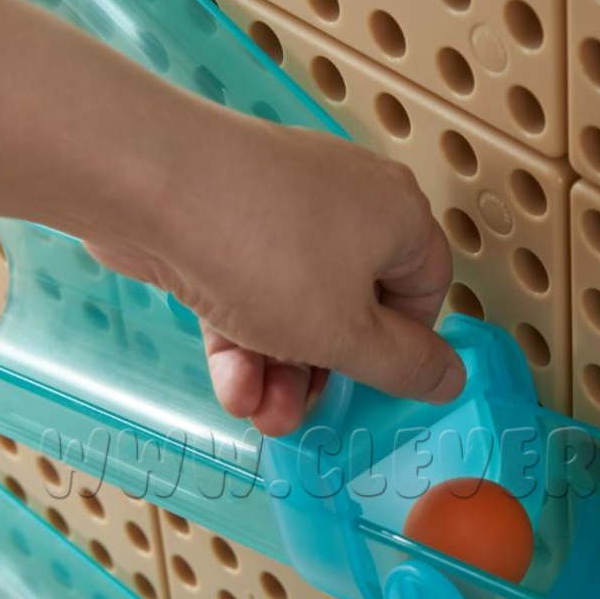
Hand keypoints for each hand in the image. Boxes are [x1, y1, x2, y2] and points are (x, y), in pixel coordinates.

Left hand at [85, 114, 463, 435]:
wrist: (147, 185)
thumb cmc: (264, 251)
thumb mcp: (348, 335)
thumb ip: (405, 367)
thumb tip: (452, 378)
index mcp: (398, 216)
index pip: (426, 292)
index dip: (402, 349)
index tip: (372, 388)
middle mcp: (350, 200)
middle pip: (356, 306)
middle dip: (324, 373)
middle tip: (302, 413)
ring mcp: (285, 204)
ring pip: (298, 303)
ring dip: (280, 367)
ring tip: (257, 412)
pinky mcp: (230, 215)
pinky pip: (252, 284)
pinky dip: (243, 334)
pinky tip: (229, 381)